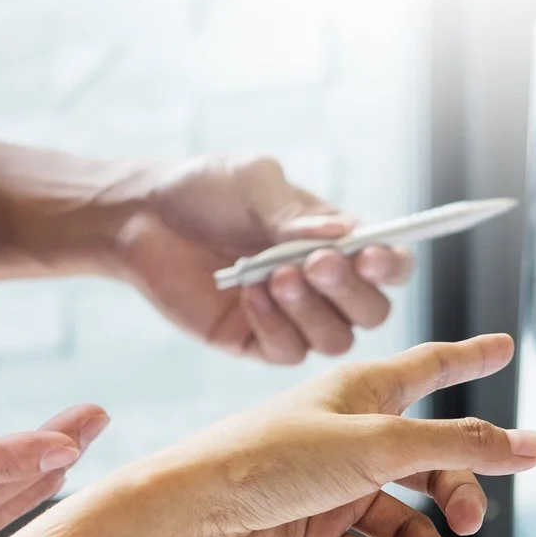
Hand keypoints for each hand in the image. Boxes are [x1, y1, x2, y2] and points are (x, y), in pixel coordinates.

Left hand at [108, 157, 412, 365]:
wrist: (144, 216)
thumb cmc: (208, 190)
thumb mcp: (255, 183)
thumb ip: (294, 213)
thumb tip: (341, 235)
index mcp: (338, 243)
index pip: (389, 266)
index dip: (391, 267)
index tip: (372, 254)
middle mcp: (324, 287)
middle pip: (372, 312)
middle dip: (350, 291)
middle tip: (315, 263)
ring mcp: (293, 319)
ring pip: (336, 340)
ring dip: (311, 310)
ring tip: (274, 274)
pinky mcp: (256, 342)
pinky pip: (288, 353)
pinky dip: (274, 324)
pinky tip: (248, 292)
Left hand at [109, 334, 535, 536]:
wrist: (191, 519)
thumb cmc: (265, 460)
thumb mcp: (376, 445)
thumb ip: (458, 446)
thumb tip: (529, 444)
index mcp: (359, 395)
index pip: (429, 368)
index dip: (468, 358)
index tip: (502, 348)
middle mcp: (348, 439)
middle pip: (429, 461)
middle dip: (456, 491)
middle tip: (469, 520)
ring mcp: (331, 490)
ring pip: (402, 518)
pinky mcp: (312, 536)